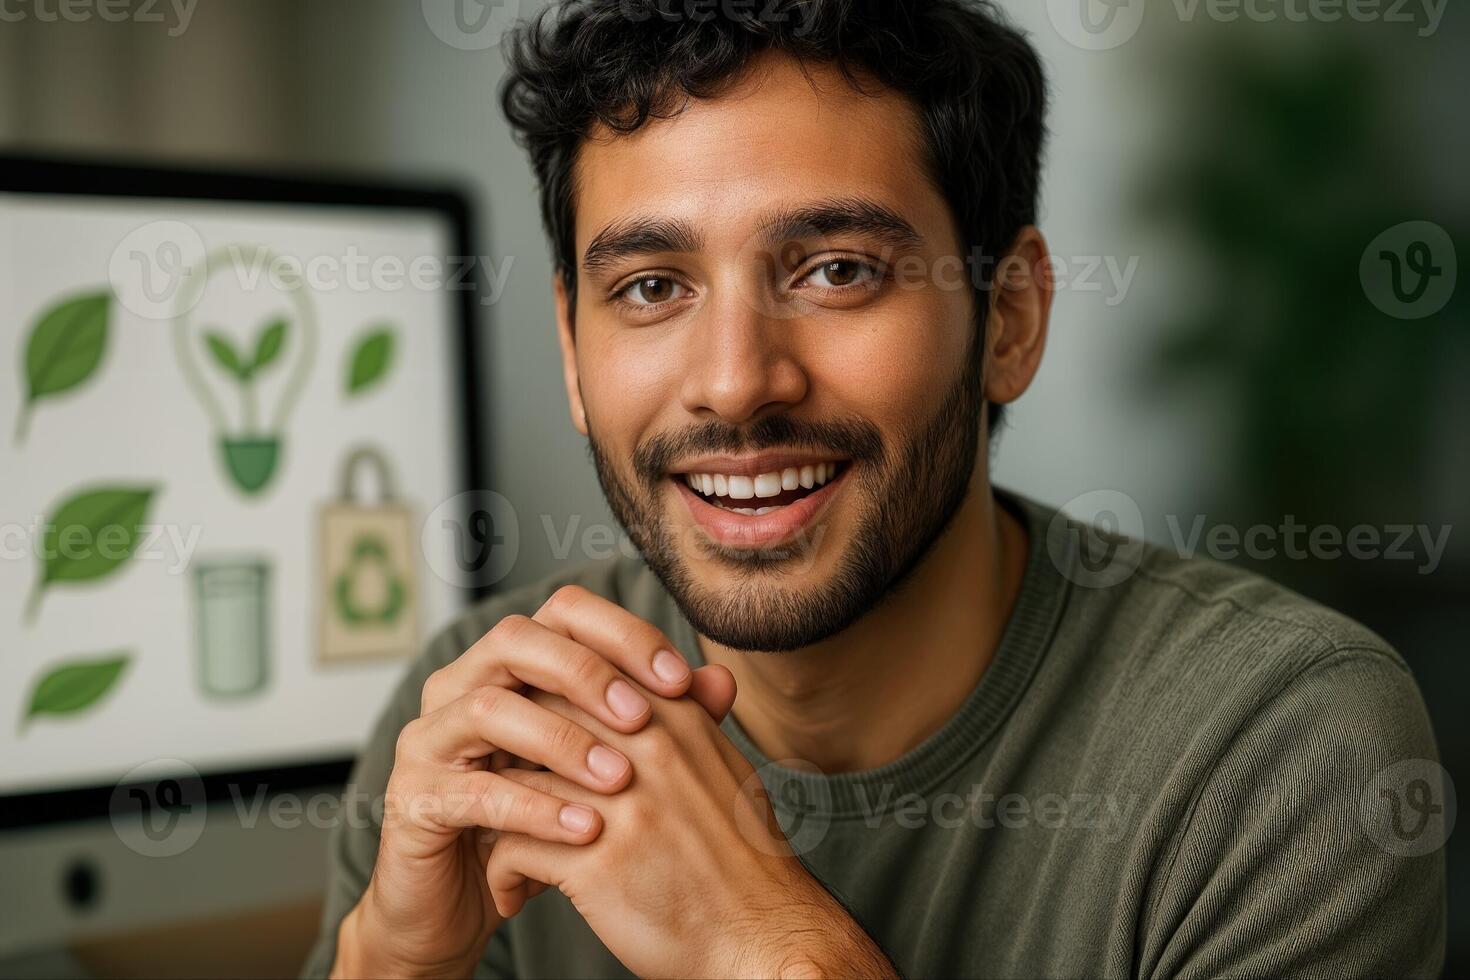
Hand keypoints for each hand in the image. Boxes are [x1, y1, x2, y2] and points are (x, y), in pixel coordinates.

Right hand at [332, 585, 726, 978]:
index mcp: (510, 664)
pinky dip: (533, 807)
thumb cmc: (541, 820)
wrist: (467, 900)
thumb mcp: (601, 766)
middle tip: (643, 717)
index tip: (680, 679)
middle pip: (515, 640)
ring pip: (488, 708)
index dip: (622, 634)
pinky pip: (471, 791)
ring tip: (618, 780)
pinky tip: (584, 828)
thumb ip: (659, 721)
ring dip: (561, 740)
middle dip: (586, 673)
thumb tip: (721, 681)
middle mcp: (460, 685)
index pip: (563, 612)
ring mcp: (429, 738)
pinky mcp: (414, 797)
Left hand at [484, 687, 898, 978]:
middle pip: (540, 720)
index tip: (532, 752)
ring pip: (516, 781)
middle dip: (510, 756)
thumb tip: (692, 680)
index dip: (543, 714)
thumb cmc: (740, 860)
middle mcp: (647, 749)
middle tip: (499, 791)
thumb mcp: (724, 769)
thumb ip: (695, 719)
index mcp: (674, 719)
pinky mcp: (598, 861)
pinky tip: (516, 890)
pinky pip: (512, 846)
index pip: (580, 679)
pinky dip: (503, 871)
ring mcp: (621, 803)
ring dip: (500, 816)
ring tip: (502, 844)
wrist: (761, 937)